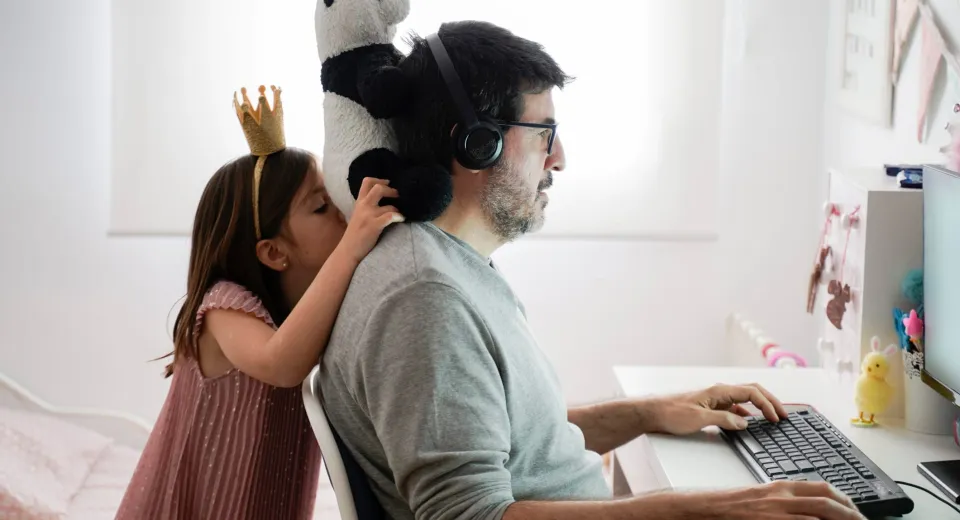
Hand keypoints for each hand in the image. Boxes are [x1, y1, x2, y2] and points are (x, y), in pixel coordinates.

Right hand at [338, 177, 403, 263]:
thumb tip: (383, 200)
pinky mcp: (374, 226)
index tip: (388, 183)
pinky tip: (401, 219)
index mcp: (359, 202)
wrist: (348, 250)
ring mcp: (368, 215)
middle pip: (378, 188)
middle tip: (398, 196)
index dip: (379, 179)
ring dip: (398, 208)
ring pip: (389, 204)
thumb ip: (367, 205)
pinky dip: (399, 216)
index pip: (367, 181)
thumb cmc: (355, 234)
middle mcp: (363, 206)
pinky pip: (390, 216)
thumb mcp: (358, 214)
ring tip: (400, 213)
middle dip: (391, 190)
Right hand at [647, 480, 865, 519]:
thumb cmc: (729, 505)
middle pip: (825, 499)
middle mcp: (780, 496)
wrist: (703, 508)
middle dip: (849, 512)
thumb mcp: (759, 498)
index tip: (854, 508)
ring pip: (818, 513)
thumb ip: (783, 501)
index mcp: (779, 486)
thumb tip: (808, 510)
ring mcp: (775, 511)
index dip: (842, 498)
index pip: (820, 487)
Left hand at [650, 382, 788, 434]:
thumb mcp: (699, 419)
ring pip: (743, 399)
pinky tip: (749, 422)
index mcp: (718, 391)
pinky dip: (745, 414)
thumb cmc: (671, 413)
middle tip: (783, 415)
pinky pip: (733, 408)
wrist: (651, 412)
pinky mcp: (709, 407)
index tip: (777, 417)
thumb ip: (724, 420)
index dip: (767, 404)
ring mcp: (714, 399)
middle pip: (752, 392)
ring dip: (759, 407)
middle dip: (769, 402)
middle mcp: (719, 392)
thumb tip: (745, 423)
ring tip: (772, 418)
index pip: (751, 392)